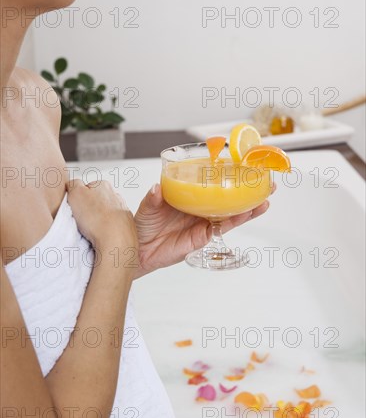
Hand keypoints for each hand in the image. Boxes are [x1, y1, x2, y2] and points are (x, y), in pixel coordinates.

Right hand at [66, 180, 137, 252]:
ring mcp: (122, 211)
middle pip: (96, 200)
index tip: (75, 207)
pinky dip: (105, 229)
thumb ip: (73, 184)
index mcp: (103, 185)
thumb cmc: (97, 218)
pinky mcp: (126, 226)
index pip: (85, 187)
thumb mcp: (76, 193)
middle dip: (88, 209)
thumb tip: (73, 184)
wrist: (116, 241)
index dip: (77, 198)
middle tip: (81, 219)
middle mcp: (116, 196)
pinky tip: (100, 235)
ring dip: (97, 219)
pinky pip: (111, 226)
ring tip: (91, 229)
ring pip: (104, 213)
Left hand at [134, 183, 274, 277]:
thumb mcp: (148, 206)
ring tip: (265, 199)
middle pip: (227, 198)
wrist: (138, 249)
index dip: (227, 177)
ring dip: (249, 207)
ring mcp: (203, 222)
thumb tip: (157, 189)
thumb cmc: (143, 225)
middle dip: (247, 191)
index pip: (211, 184)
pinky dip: (237, 220)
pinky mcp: (203, 236)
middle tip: (266, 183)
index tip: (244, 167)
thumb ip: (153, 197)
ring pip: (231, 213)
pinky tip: (248, 213)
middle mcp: (199, 207)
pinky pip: (222, 227)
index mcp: (189, 195)